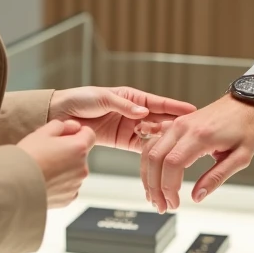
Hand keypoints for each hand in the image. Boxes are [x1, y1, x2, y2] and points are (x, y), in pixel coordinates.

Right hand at [18, 118, 96, 208]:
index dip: (77, 133)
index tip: (63, 136)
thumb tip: (73, 127)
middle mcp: (82, 168)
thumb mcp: (42, 132)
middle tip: (47, 153)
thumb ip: (61, 125)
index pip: (89, 134)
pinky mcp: (68, 199)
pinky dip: (60, 184)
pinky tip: (44, 181)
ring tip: (42, 169)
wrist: (14, 186)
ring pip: (74, 171)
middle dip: (69, 152)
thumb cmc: (27, 157)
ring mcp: (76, 185)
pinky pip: (68, 187)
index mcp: (79, 148)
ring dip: (64, 169)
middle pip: (81, 154)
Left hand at [48, 86, 196, 151]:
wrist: (60, 114)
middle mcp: (134, 112)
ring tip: (177, 146)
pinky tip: (160, 154)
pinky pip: (139, 146)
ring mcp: (129, 127)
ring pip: (152, 134)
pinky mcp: (121, 141)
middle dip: (173, 126)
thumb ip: (124, 106)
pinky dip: (149, 150)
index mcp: (133, 97)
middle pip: (159, 120)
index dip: (175, 107)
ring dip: (163, 140)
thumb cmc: (81, 99)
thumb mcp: (103, 98)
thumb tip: (143, 113)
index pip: (159, 103)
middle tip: (189, 133)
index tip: (192, 110)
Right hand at [139, 94, 253, 212]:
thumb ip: (216, 177)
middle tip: (162, 207)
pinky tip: (153, 178)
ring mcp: (177, 123)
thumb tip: (197, 197)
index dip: (169, 187)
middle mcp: (184, 127)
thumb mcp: (240, 157)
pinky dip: (149, 162)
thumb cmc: (247, 127)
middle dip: (154, 187)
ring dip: (148, 176)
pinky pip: (154, 143)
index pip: (173, 164)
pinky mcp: (176, 124)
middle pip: (155, 158)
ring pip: (149, 150)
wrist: (246, 102)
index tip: (175, 203)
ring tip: (154, 197)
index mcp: (201, 136)